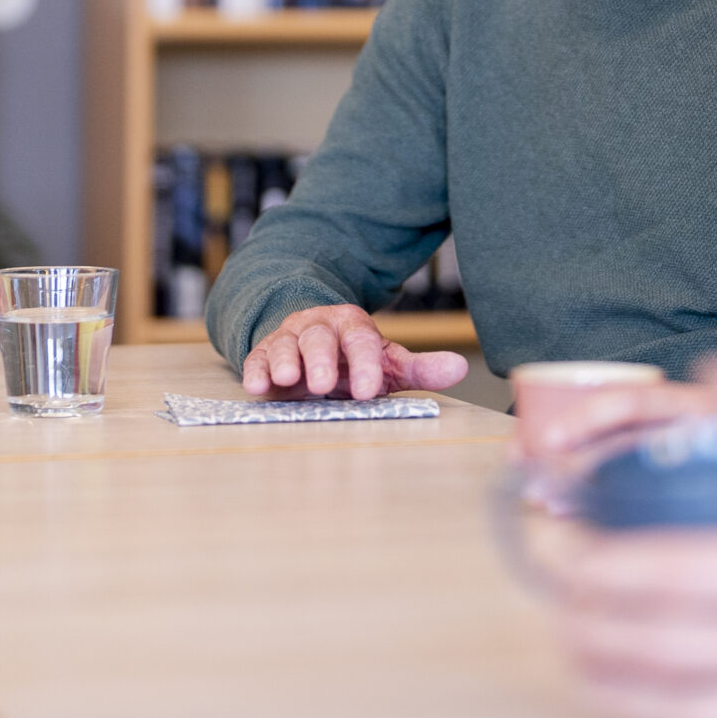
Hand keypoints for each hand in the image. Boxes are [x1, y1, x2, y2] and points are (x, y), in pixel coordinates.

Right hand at [240, 302, 467, 400]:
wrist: (310, 343)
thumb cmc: (352, 359)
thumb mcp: (386, 362)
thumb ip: (419, 368)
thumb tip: (461, 368)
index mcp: (354, 326)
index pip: (362, 342)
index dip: (365, 365)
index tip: (369, 391)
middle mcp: (320, 327)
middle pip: (320, 338)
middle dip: (321, 360)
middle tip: (323, 385)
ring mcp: (289, 338)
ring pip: (286, 344)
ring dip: (286, 361)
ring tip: (289, 380)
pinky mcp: (264, 354)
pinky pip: (258, 359)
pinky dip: (256, 371)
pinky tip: (257, 388)